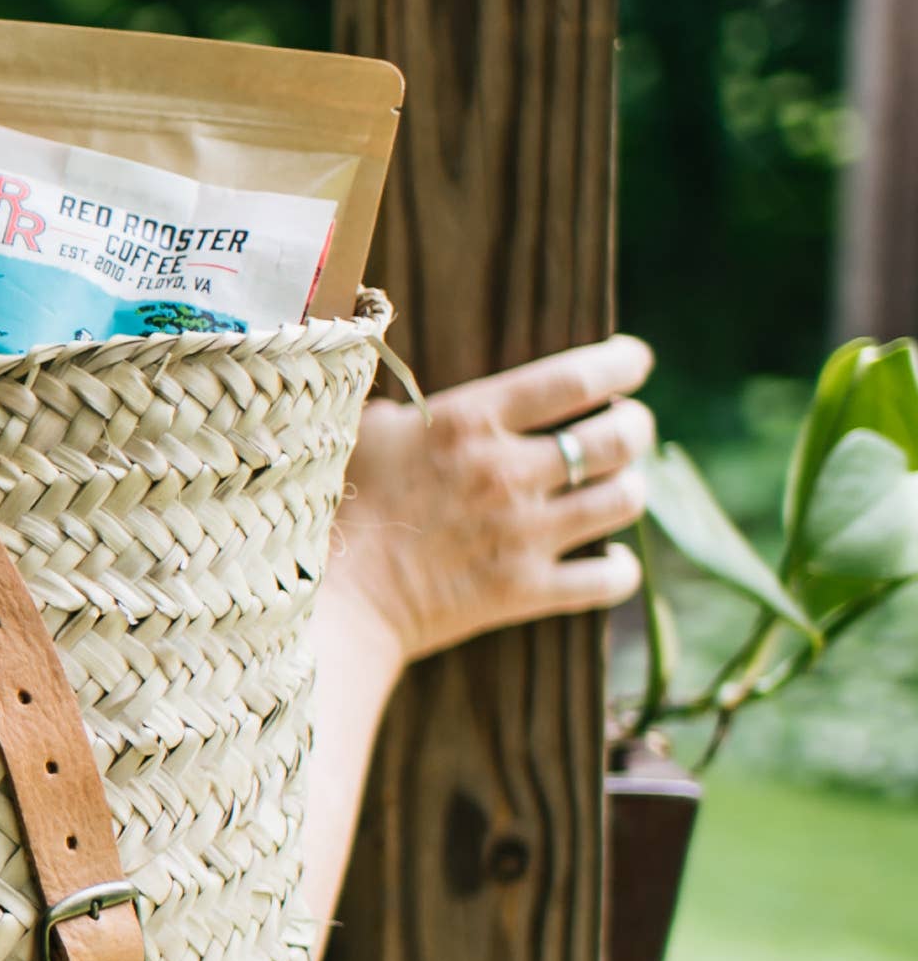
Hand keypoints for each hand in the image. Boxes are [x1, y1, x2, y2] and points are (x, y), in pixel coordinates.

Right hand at [327, 335, 656, 671]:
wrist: (326, 599)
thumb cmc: (330, 507)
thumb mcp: (361, 433)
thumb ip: (406, 405)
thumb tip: (398, 377)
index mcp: (467, 424)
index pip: (575, 379)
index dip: (621, 363)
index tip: (634, 361)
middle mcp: (506, 473)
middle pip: (617, 436)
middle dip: (635, 424)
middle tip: (626, 425)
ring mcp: (522, 534)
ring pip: (624, 499)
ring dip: (630, 487)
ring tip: (617, 485)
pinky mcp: (523, 590)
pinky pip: (607, 579)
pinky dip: (619, 570)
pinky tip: (610, 561)